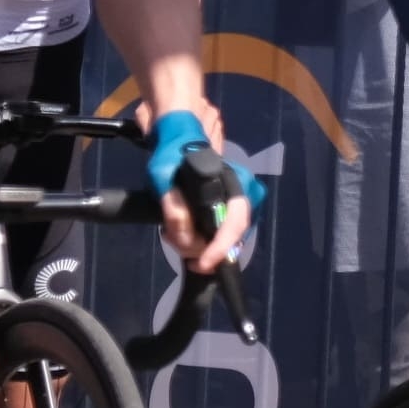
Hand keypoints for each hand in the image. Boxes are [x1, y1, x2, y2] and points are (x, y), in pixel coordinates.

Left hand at [147, 109, 253, 271]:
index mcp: (234, 181)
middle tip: (171, 239)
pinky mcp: (233, 216)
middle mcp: (247, 195)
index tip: (201, 263)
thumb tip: (183, 234)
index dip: (220, 247)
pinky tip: (182, 233)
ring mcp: (242, 208)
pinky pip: (220, 240)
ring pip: (224, 244)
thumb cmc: (172, 156)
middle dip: (200, 249)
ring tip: (171, 233)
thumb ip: (172, 203)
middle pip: (230, 239)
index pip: (235, 222)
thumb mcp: (162, 175)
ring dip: (196, 247)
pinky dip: (200, 243)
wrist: (179, 143)